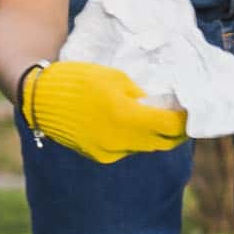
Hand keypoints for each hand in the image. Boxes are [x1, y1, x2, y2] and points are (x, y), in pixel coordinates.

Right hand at [17, 60, 185, 166]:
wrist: (40, 97)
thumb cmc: (79, 79)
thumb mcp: (115, 78)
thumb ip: (138, 95)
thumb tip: (154, 106)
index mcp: (126, 117)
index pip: (168, 126)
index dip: (184, 121)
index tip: (192, 113)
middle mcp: (119, 141)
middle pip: (160, 142)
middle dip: (174, 133)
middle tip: (183, 122)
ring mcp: (107, 152)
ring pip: (142, 147)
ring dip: (153, 136)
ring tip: (157, 121)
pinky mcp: (97, 156)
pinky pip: (124, 149)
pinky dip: (132, 140)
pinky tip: (131, 127)